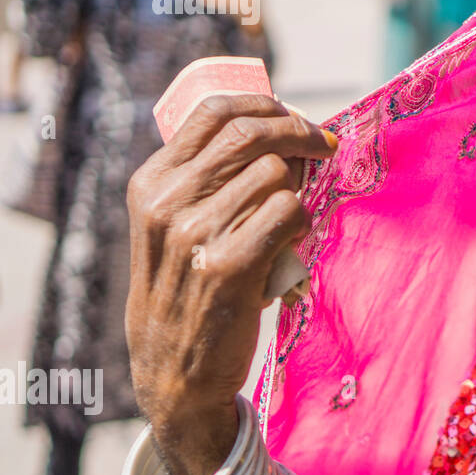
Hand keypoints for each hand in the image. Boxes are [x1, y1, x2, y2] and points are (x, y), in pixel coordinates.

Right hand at [125, 94, 336, 474]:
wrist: (174, 370)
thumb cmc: (187, 289)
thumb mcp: (169, 228)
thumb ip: (202, 182)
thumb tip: (277, 129)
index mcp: (150, 184)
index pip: (213, 113)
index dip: (264, 104)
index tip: (294, 113)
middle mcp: (167, 204)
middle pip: (251, 134)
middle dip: (300, 132)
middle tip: (325, 144)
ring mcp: (196, 235)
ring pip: (277, 175)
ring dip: (299, 189)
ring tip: (291, 216)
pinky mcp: (230, 267)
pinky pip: (291, 214)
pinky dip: (304, 223)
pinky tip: (294, 242)